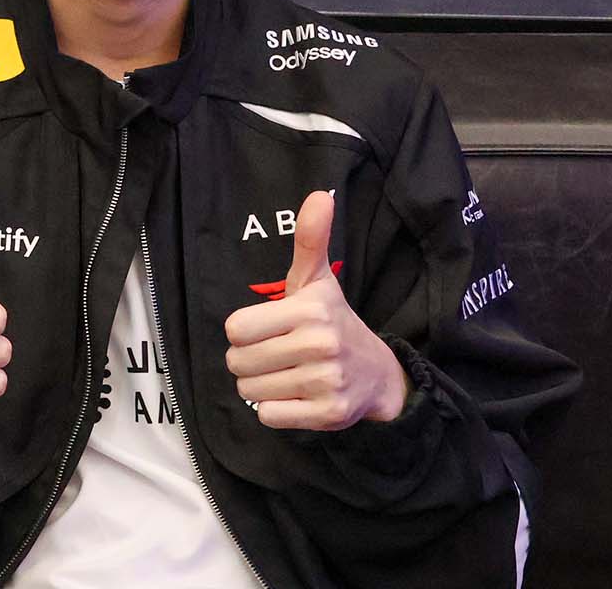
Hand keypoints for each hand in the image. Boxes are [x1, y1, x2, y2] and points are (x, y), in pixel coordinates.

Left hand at [223, 190, 407, 429]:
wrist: (376, 373)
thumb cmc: (332, 322)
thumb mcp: (316, 281)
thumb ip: (310, 240)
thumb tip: (317, 194)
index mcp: (310, 310)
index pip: (235, 328)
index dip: (245, 330)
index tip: (269, 328)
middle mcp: (319, 344)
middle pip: (238, 362)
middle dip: (249, 360)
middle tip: (276, 353)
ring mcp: (325, 381)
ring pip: (250, 391)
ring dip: (260, 386)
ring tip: (287, 373)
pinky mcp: (327, 415)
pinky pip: (269, 416)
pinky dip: (275, 410)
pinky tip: (296, 396)